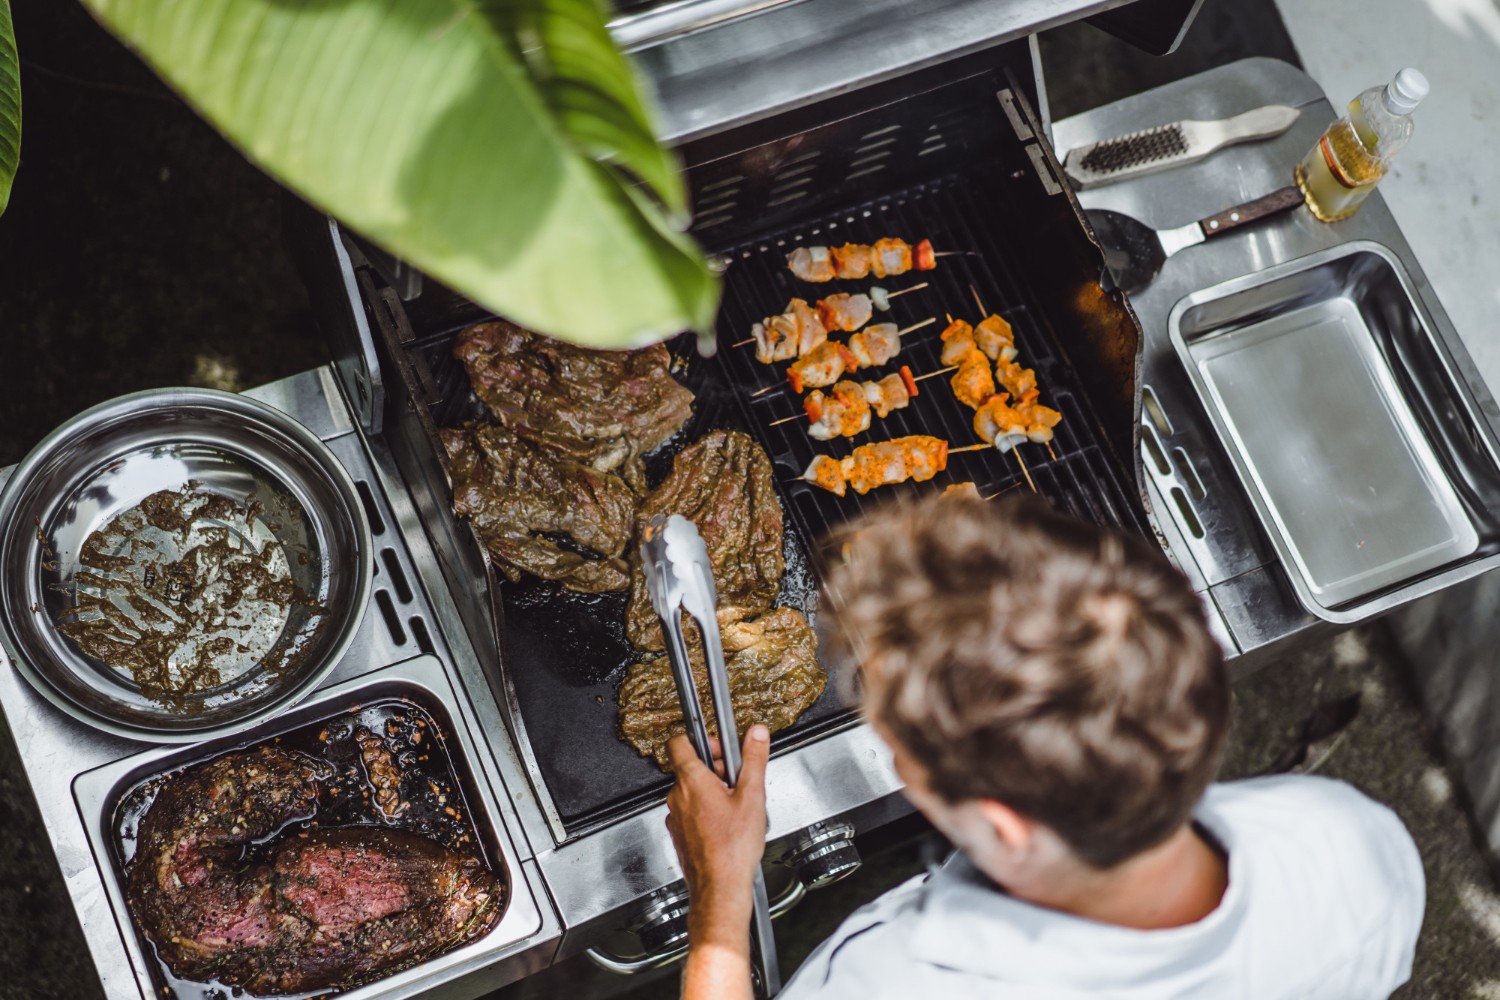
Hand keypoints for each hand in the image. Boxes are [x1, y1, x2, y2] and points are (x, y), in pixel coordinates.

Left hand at [665, 724, 769, 950]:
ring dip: (712, 791)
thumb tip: (756, 734)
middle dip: (715, 769)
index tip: (719, 746)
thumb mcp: (752, 796)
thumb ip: (753, 759)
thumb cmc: (733, 848)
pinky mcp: (679, 833)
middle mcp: (678, 796)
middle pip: (691, 767)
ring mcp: (676, 816)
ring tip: (735, 806)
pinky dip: (706, 810)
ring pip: (692, 790)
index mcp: (692, 781)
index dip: (701, 738)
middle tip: (736, 781)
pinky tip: (726, 824)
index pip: (679, 742)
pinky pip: (691, 811)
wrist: (719, 887)